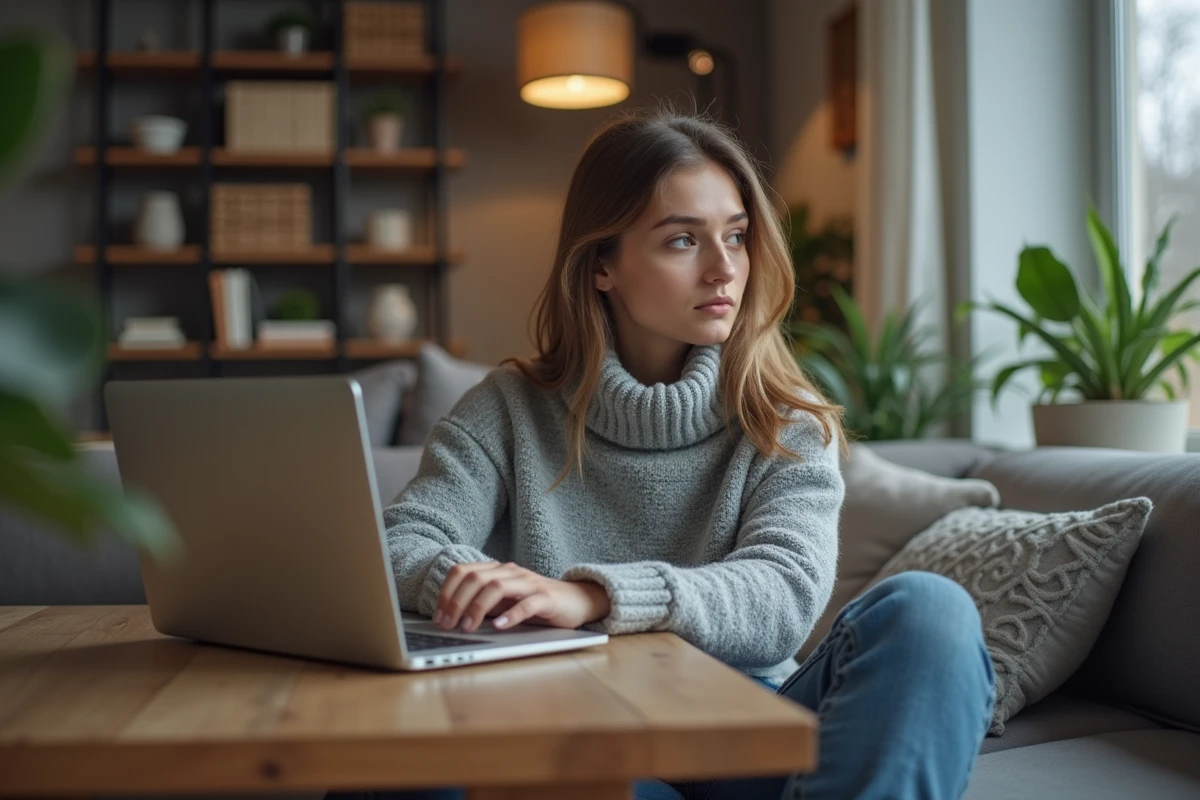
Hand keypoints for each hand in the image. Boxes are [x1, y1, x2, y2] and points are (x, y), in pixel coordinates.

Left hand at [434, 561, 610, 632]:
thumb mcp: (504, 603)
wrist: (577, 600)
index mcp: (497, 570)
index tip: (438, 616)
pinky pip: (527, 603)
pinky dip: (510, 614)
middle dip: (457, 602)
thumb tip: (452, 619)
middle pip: (476, 578)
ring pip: (497, 586)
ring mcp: (529, 583)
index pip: (463, 572)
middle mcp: (511, 572)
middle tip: (448, 625)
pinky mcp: (547, 598)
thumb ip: (482, 605)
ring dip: (477, 608)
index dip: (447, 592)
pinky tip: (499, 626)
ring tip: (468, 627)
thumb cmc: (536, 603)